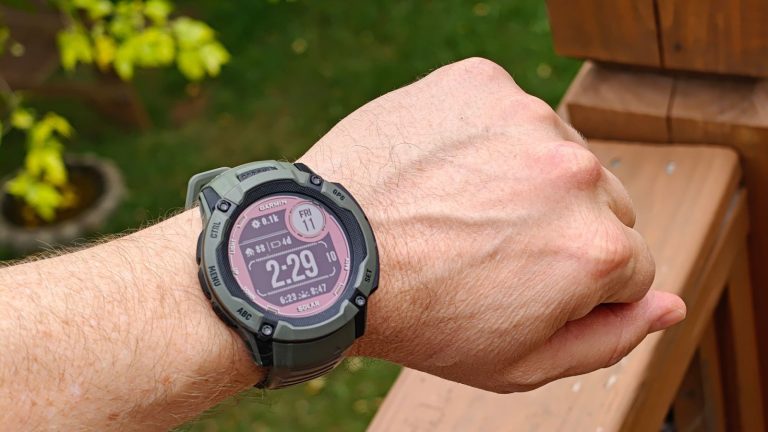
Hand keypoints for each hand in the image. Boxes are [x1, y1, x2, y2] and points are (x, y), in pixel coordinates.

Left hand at [299, 57, 685, 392]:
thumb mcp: (520, 362)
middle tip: (490, 250)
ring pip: (558, 155)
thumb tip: (672, 306)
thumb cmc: (419, 315)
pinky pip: (509, 115)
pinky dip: (487, 139)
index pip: (632, 265)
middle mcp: (574, 172)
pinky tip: (447, 171)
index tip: (525, 284)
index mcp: (597, 247)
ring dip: (526, 180)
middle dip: (562, 230)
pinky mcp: (481, 83)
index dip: (579, 284)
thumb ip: (610, 338)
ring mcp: (526, 118)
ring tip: (463, 210)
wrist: (330, 254)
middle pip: (603, 204)